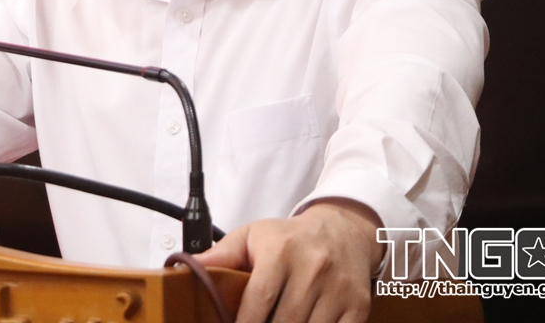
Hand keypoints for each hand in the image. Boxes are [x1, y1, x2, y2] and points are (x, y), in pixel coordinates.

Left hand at [194, 199, 379, 322]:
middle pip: (284, 322)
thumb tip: (187, 268)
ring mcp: (338, 289)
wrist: (343, 231)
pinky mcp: (358, 306)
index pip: (258, 301)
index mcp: (280, 252)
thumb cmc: (290, 238)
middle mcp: (312, 269)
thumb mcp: (252, 236)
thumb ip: (220, 255)